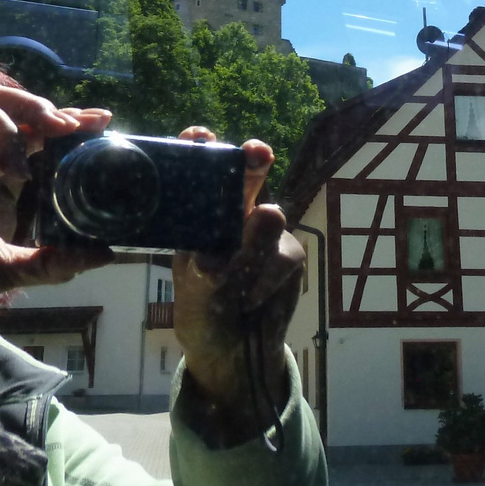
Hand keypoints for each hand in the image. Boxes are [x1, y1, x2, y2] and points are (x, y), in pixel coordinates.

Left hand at [170, 128, 304, 445]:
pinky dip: (266, 279)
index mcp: (203, 213)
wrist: (232, 349)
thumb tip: (218, 257)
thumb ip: (209, 269)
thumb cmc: (202, 307)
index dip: (202, 148)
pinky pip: (285, 256)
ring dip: (257, 245)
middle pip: (248, 176)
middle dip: (252, 160)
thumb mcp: (196, 288)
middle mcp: (236, 213)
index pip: (203, 171)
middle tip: (255, 153)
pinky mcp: (288, 254)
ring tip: (238, 279)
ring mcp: (266, 232)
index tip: (198, 136)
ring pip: (271, 221)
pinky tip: (250, 298)